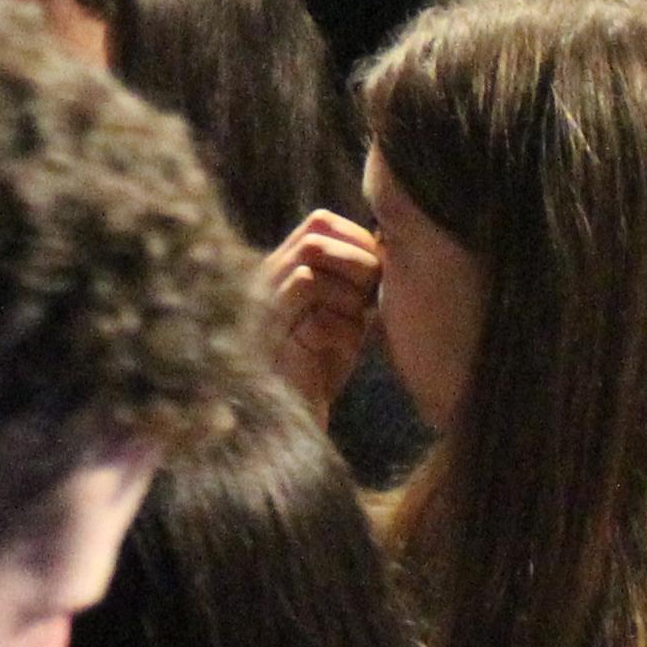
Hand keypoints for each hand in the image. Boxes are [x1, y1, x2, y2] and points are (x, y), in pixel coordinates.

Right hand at [260, 210, 381, 418]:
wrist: (289, 423)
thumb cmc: (319, 369)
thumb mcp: (343, 316)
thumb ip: (356, 282)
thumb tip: (386, 243)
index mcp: (281, 269)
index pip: (320, 222)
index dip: (358, 240)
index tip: (378, 277)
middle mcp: (264, 279)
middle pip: (316, 236)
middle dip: (357, 262)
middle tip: (368, 302)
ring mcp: (260, 304)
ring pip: (311, 264)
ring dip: (346, 294)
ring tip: (351, 327)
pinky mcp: (265, 333)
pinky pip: (309, 300)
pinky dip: (336, 324)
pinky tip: (336, 351)